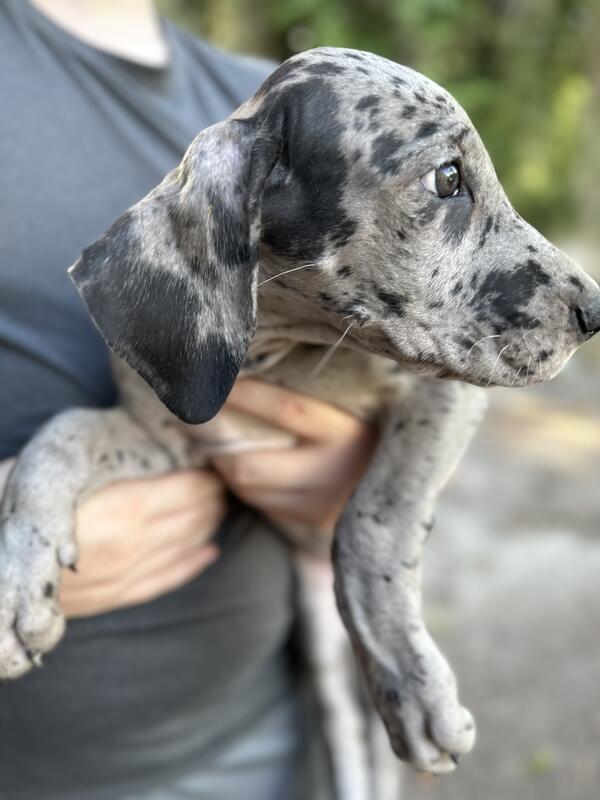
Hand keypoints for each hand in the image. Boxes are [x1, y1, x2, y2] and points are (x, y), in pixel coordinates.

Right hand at [60, 469, 226, 617]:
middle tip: (222, 487)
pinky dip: (193, 563)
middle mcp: (134, 542)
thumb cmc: (27, 511)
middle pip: (192, 518)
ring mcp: (126, 573)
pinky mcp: (114, 596)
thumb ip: (120, 472)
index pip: (188, 490)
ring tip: (219, 511)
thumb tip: (156, 461)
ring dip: (208, 526)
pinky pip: (167, 578)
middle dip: (213, 500)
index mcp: (127, 506)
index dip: (206, 479)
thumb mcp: (72, 476)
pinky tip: (210, 551)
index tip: (213, 469)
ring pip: (185, 547)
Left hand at [212, 380, 377, 534]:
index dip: (244, 395)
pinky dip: (241, 483)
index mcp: (347, 432)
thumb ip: (311, 396)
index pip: (286, 409)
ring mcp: (323, 503)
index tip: (215, 378)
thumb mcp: (350, 407)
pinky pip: (260, 503)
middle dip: (216, 443)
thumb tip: (251, 366)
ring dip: (222, 464)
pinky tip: (237, 465)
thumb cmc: (369, 428)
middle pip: (252, 464)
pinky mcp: (313, 519)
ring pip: (249, 487)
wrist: (406, 478)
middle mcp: (335, 471)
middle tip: (199, 420)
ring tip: (213, 441)